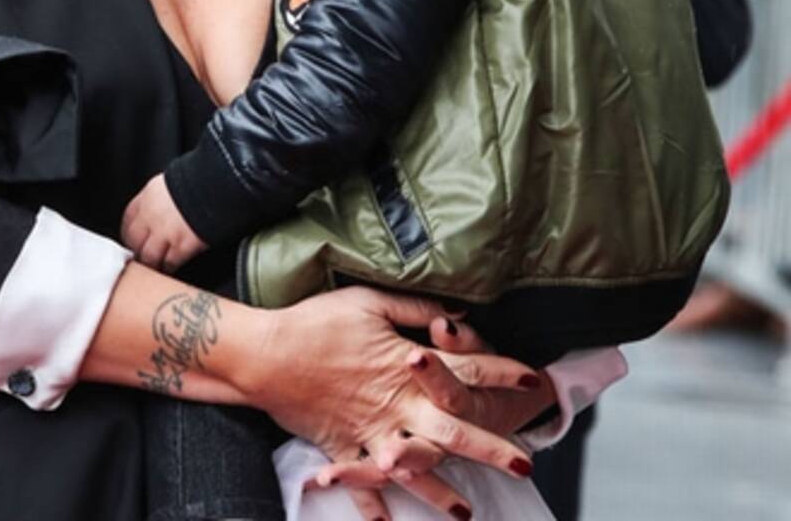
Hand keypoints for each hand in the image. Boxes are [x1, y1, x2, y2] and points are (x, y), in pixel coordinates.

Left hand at [120, 173, 206, 270]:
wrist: (217, 186)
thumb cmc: (199, 180)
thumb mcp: (169, 183)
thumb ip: (158, 197)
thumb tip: (156, 208)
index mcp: (147, 197)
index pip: (128, 220)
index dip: (129, 233)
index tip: (133, 240)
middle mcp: (151, 216)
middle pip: (134, 241)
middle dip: (138, 251)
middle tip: (141, 257)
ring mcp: (165, 233)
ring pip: (149, 257)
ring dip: (152, 263)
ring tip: (155, 266)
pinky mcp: (181, 246)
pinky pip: (169, 262)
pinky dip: (169, 267)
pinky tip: (171, 267)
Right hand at [242, 288, 540, 518]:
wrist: (267, 355)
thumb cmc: (316, 322)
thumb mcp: (369, 303)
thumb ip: (416, 309)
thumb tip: (454, 315)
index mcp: (407, 367)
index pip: (466, 370)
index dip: (502, 374)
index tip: (533, 381)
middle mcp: (396, 405)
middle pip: (454, 432)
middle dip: (491, 448)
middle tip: (523, 464)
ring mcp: (370, 431)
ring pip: (415, 471)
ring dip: (442, 492)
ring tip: (466, 511)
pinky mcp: (343, 446)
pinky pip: (362, 484)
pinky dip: (373, 507)